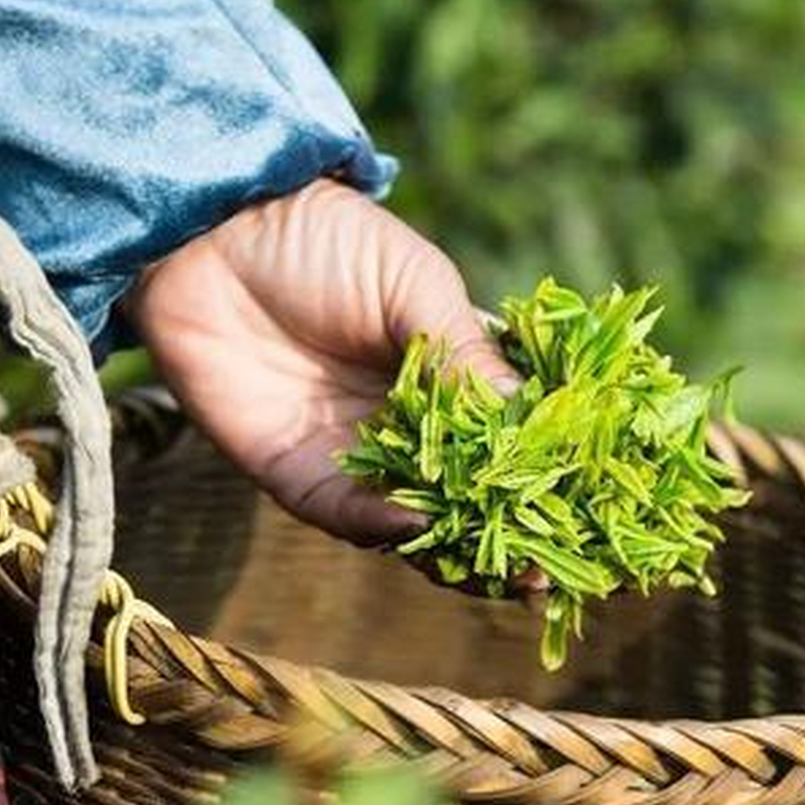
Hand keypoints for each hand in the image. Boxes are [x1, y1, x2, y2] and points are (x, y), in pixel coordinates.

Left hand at [128, 179, 521, 546]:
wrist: (212, 236)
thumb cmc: (323, 240)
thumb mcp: (414, 284)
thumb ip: (464, 353)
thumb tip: (531, 421)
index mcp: (450, 379)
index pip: (510, 441)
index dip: (548, 476)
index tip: (591, 504)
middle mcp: (410, 430)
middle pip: (471, 500)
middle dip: (511, 535)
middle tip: (548, 563)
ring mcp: (356, 458)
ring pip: (417, 528)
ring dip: (457, 550)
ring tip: (501, 568)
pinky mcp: (298, 477)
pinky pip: (349, 517)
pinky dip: (384, 528)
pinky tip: (418, 526)